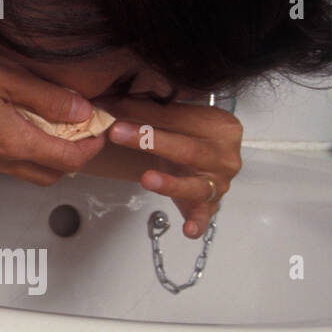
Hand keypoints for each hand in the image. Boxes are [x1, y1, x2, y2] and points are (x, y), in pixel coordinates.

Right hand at [0, 39, 106, 184]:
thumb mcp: (5, 76)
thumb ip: (47, 98)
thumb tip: (82, 113)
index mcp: (12, 143)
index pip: (68, 160)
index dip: (92, 146)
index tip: (102, 126)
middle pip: (50, 175)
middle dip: (73, 157)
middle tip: (82, 129)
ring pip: (26, 169)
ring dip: (47, 154)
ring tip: (53, 121)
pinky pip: (4, 160)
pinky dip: (23, 148)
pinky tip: (18, 118)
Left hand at [96, 96, 242, 238]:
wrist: (210, 157)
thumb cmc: (188, 136)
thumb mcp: (171, 119)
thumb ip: (146, 110)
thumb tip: (106, 102)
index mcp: (219, 126)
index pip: (178, 118)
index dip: (143, 113)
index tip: (113, 110)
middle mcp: (224, 155)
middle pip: (187, 149)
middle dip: (150, 141)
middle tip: (117, 133)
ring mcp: (220, 182)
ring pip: (195, 184)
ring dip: (171, 183)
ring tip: (147, 179)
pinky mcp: (212, 204)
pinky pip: (204, 215)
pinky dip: (197, 222)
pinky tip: (188, 230)